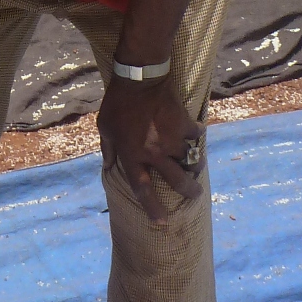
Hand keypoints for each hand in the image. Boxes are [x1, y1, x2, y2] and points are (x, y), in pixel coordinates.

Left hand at [98, 76, 203, 222]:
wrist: (140, 78)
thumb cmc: (118, 103)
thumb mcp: (105, 127)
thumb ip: (108, 149)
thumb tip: (107, 165)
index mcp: (133, 156)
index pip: (143, 190)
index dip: (153, 209)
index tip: (163, 223)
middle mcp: (155, 153)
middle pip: (177, 181)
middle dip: (189, 191)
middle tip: (195, 194)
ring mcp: (172, 140)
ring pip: (191, 160)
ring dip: (194, 165)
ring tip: (196, 166)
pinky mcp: (184, 124)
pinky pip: (196, 135)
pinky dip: (197, 135)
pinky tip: (196, 134)